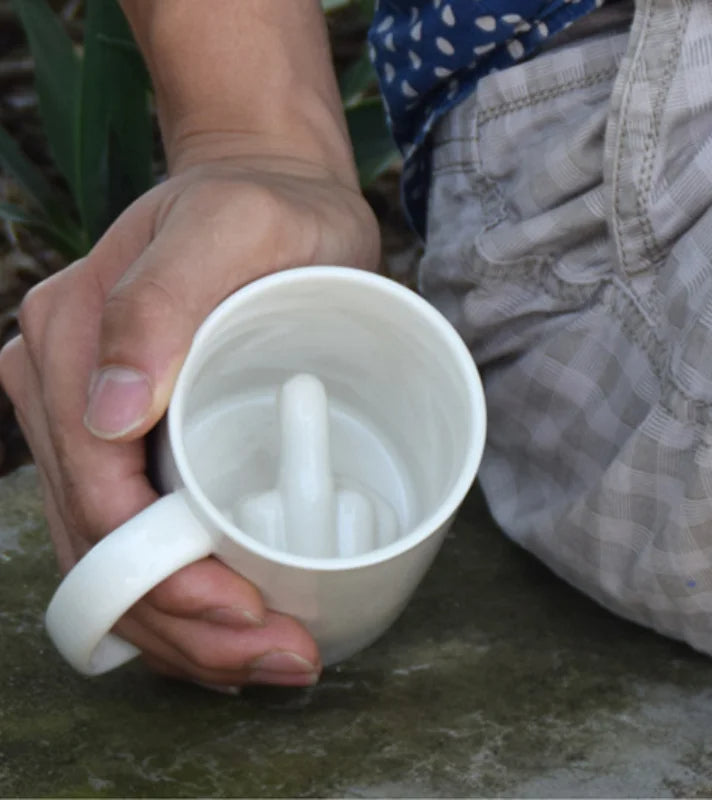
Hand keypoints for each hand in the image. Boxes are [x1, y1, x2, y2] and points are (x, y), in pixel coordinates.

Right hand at [0, 154, 379, 687]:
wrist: (272, 191)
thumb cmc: (266, 208)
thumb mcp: (234, 229)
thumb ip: (161, 305)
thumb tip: (108, 416)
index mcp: (72, 344)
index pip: (97, 497)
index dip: (164, 576)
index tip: (248, 613)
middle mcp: (64, 390)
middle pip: (99, 545)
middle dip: (183, 623)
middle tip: (279, 660)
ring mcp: (91, 419)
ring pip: (111, 557)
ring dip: (181, 628)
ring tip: (268, 660)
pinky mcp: (132, 437)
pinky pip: (133, 535)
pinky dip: (175, 593)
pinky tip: (229, 623)